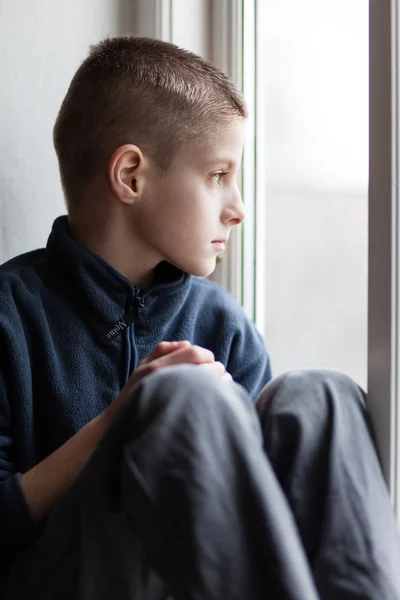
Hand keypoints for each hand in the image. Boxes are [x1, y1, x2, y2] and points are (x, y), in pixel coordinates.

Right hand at [106, 341, 230, 419]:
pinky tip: (216, 402)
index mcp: (155, 367)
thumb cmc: (134, 396)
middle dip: (217, 370)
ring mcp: (172, 399)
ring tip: (221, 389)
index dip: (207, 356)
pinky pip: (207, 404)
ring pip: (210, 385)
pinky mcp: (179, 417)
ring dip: (221, 384)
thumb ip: (162, 351)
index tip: (211, 364)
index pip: (193, 353)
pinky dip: (216, 400)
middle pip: (206, 368)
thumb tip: (186, 343)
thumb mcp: (142, 368)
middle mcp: (164, 381)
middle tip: (222, 376)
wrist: (118, 429)